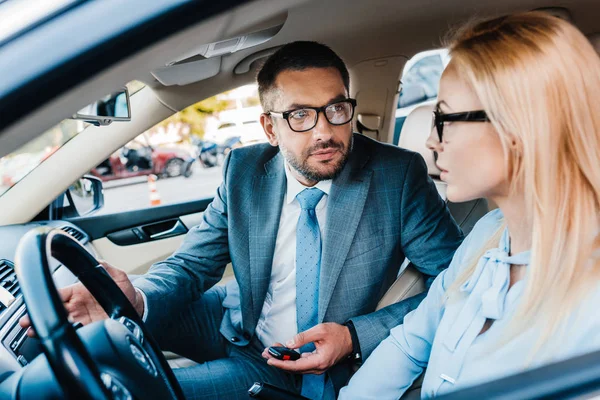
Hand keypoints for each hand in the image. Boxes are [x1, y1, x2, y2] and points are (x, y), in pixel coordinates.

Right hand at [18, 261, 142, 336]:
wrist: (135, 307)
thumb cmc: (124, 291)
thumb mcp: (118, 277)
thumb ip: (106, 268)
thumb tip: (98, 261)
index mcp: (79, 291)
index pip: (58, 293)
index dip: (46, 297)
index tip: (38, 301)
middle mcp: (77, 306)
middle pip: (54, 310)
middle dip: (39, 315)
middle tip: (27, 322)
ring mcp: (81, 319)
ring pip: (59, 324)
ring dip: (46, 328)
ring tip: (34, 332)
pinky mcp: (88, 329)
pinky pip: (73, 334)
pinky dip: (64, 336)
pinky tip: (56, 339)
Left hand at [262, 323, 352, 374]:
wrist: (350, 338)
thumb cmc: (338, 334)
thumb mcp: (320, 330)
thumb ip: (303, 337)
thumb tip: (289, 343)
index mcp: (319, 361)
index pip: (296, 365)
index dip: (281, 363)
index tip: (270, 359)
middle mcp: (318, 367)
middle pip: (294, 368)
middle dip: (279, 361)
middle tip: (266, 353)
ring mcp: (318, 366)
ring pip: (297, 366)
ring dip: (284, 359)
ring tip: (272, 351)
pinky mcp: (317, 363)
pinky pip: (302, 364)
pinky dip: (292, 358)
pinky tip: (285, 352)